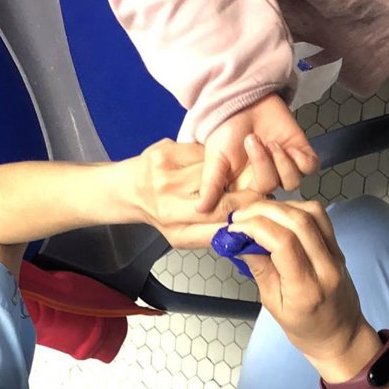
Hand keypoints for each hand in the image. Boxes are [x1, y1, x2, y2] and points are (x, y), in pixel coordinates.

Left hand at [130, 140, 257, 249]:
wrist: (128, 190)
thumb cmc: (159, 213)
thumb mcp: (182, 236)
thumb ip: (210, 236)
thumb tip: (243, 232)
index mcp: (177, 227)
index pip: (222, 217)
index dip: (247, 211)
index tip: (259, 208)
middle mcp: (168, 203)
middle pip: (221, 194)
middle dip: (242, 191)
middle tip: (254, 190)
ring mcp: (165, 175)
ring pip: (214, 170)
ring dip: (223, 172)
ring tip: (223, 177)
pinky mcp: (164, 152)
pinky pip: (200, 152)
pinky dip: (206, 157)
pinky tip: (202, 163)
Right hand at [197, 94, 317, 212]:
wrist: (243, 100)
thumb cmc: (226, 130)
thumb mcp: (214, 159)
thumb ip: (211, 185)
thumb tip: (200, 210)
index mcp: (245, 188)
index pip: (254, 206)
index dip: (252, 196)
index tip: (243, 179)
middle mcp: (266, 181)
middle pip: (273, 189)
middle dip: (263, 164)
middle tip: (252, 140)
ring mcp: (284, 168)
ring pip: (292, 181)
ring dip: (282, 161)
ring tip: (270, 141)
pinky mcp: (301, 154)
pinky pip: (310, 168)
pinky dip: (302, 159)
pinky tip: (288, 146)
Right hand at [229, 200, 376, 375]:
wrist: (341, 336)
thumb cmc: (306, 329)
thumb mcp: (274, 305)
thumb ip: (260, 269)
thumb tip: (240, 242)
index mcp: (307, 288)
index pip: (283, 242)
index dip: (254, 227)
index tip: (234, 230)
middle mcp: (326, 267)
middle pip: (297, 221)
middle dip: (263, 211)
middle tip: (240, 216)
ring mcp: (336, 254)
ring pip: (311, 212)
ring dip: (281, 206)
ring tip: (257, 213)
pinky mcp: (338, 247)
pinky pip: (320, 217)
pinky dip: (296, 208)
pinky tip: (278, 215)